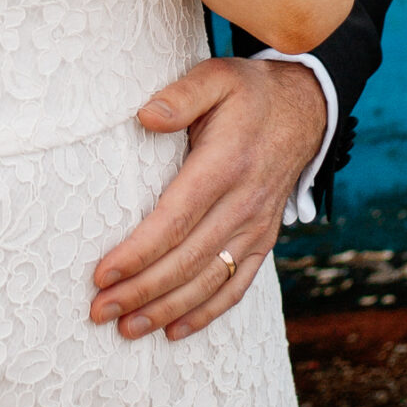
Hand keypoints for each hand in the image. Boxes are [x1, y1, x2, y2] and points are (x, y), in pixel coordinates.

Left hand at [90, 57, 326, 341]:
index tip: (101, 275)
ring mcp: (257, 226)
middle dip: (141, 292)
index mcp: (225, 166)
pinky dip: (207, 313)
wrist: (308, 109)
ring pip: (209, 281)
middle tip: (99, 311)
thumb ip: (182, 95)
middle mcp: (244, 204)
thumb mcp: (218, 76)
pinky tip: (174, 330)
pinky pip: (236, 285)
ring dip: (166, 310)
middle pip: (186, 261)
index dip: (137, 253)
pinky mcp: (264, 240)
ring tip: (126, 329)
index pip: (174, 221)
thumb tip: (145, 117)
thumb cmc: (249, 94)